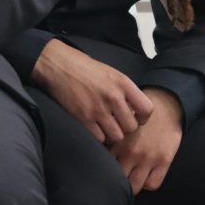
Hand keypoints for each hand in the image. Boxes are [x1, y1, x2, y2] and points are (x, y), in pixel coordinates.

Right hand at [32, 39, 154, 143]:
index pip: (147, 109)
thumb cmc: (85, 68)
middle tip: (117, 122)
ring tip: (105, 125)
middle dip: (126, 128)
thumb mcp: (111, 73)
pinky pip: (100, 138)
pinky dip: (98, 136)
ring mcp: (98, 109)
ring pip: (117, 136)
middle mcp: (113, 96)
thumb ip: (125, 91)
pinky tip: (94, 127)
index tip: (135, 117)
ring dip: (112, 134)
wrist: (58, 65)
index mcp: (123, 83)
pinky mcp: (83, 118)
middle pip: (132, 127)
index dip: (143, 118)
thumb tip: (134, 112)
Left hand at [109, 88, 182, 192]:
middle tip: (116, 180)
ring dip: (132, 186)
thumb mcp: (119, 123)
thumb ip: (108, 139)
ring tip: (131, 180)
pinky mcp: (163, 160)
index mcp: (117, 141)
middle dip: (115, 182)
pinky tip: (146, 177)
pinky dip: (148, 184)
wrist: (165, 105)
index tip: (104, 171)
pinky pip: (153, 184)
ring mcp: (148, 157)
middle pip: (117, 180)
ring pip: (134, 186)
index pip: (103, 165)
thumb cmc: (138, 116)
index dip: (103, 171)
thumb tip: (94, 151)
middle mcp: (131, 151)